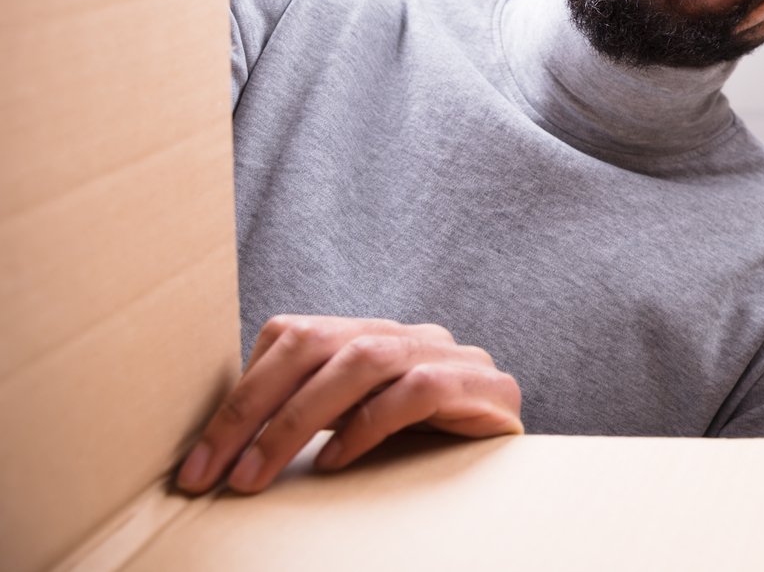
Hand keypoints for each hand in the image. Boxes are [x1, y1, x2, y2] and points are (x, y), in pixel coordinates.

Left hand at [176, 314, 522, 494]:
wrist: (518, 472)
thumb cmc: (424, 452)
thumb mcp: (351, 428)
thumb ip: (307, 416)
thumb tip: (219, 448)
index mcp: (371, 336)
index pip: (292, 335)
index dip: (237, 393)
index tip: (198, 462)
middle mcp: (408, 335)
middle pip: (318, 342)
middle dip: (253, 407)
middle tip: (212, 471)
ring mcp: (450, 355)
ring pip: (362, 360)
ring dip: (297, 421)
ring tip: (257, 475)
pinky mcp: (485, 386)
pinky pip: (417, 390)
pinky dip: (368, 425)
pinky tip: (335, 462)